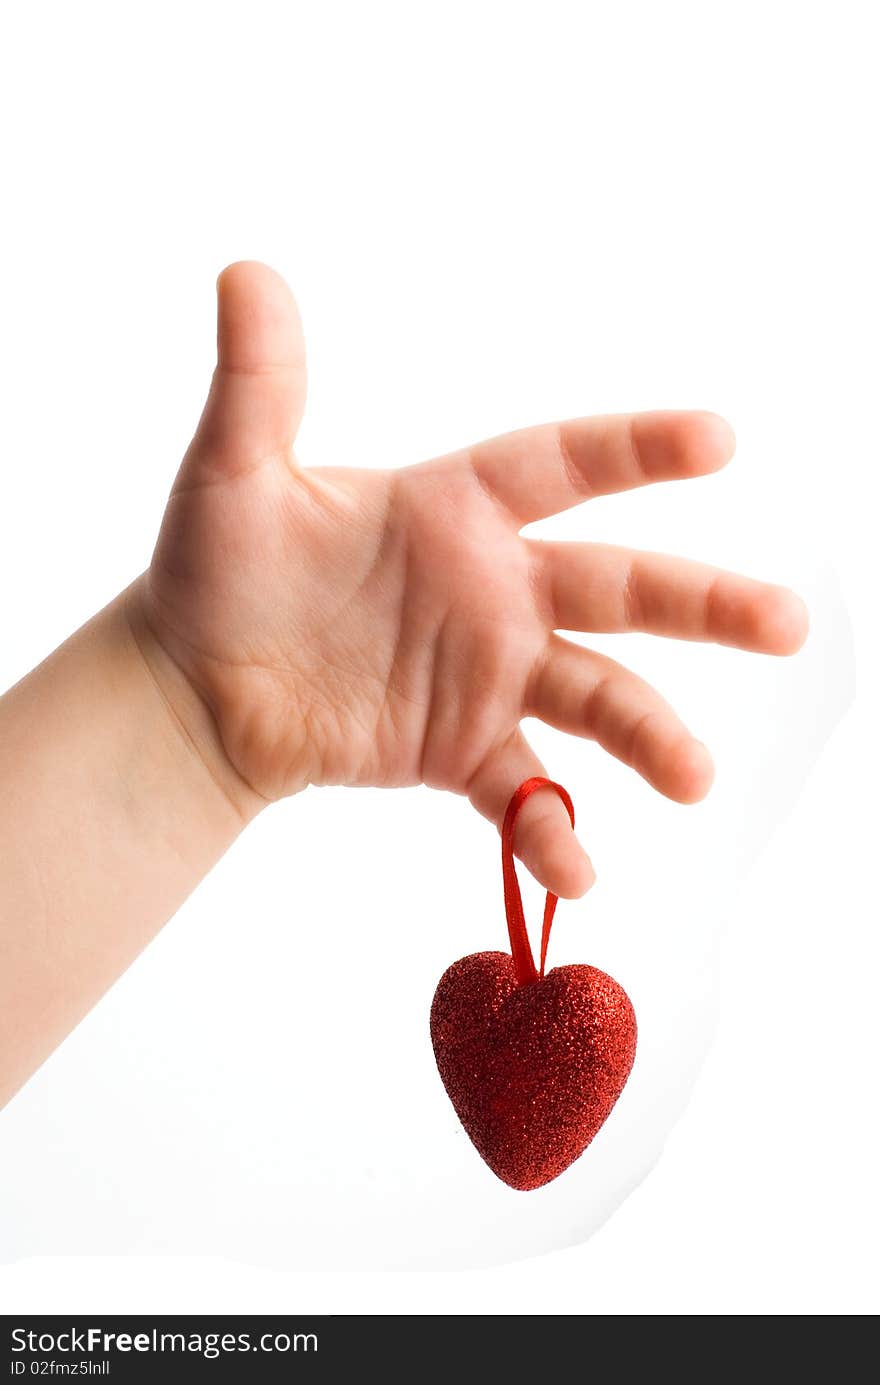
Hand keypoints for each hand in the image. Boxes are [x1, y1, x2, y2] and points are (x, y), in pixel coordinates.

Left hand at [136, 262, 806, 897]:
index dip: (637, 448)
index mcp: (457, 508)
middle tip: (786, 623)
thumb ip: (256, 384)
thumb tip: (247, 271)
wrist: (198, 686)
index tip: (719, 440)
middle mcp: (495, 587)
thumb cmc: (217, 567)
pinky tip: (579, 874)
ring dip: (649, 732)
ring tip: (694, 775)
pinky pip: (521, 791)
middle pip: (619, 585)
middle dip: (703, 601)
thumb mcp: (231, 473)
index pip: (563, 464)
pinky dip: (550, 830)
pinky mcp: (461, 747)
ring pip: (595, 694)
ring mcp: (488, 672)